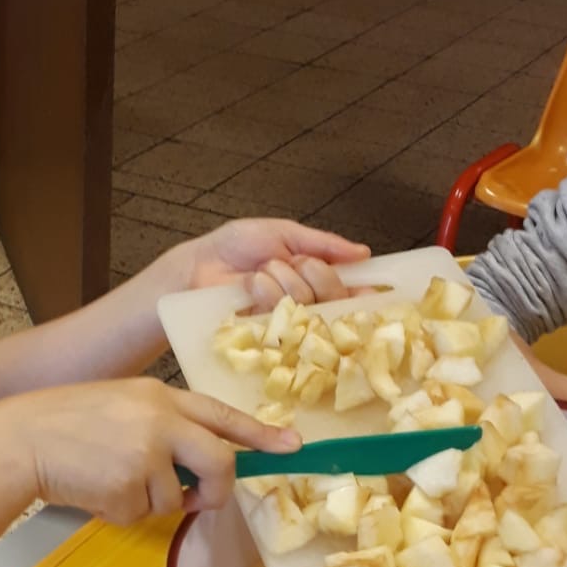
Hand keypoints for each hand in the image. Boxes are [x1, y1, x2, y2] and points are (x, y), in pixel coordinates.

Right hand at [0, 378, 299, 522]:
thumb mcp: (121, 407)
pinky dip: (120, 513)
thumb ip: (162, 428)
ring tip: (107, 480)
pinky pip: (142, 515)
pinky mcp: (129, 486)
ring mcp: (147, 453)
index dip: (261, 433)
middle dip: (214, 491)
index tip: (293, 445)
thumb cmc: (64, 425)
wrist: (20, 439)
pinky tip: (93, 490)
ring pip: (174, 499)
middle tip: (197, 499)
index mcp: (160, 396)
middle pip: (219, 464)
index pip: (223, 414)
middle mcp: (161, 420)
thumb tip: (194, 473)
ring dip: (146, 502)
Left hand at [176, 218, 370, 311]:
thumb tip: (363, 253)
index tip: (367, 291)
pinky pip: (282, 316)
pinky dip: (266, 292)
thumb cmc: (238, 246)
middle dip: (315, 272)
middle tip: (293, 261)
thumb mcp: (283, 233)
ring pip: (307, 302)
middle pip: (334, 297)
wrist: (199, 265)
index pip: (350, 292)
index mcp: (316, 278)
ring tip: (259, 271)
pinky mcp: (265, 333)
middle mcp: (307, 303)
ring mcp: (286, 321)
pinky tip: (251, 285)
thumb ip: (322, 243)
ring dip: (282, 278)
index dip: (362, 294)